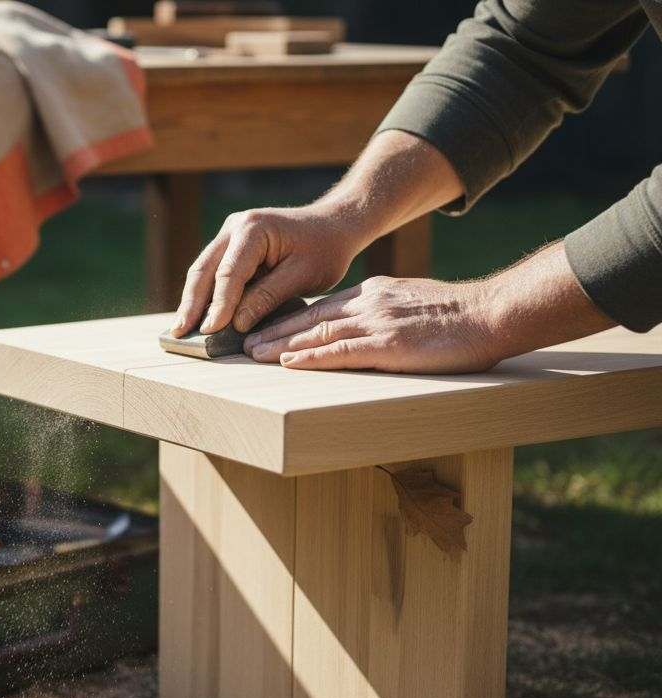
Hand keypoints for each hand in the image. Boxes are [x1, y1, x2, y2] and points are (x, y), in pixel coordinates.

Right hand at [170, 204, 364, 336]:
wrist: (333, 225)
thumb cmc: (324, 249)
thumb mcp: (302, 276)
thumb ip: (267, 297)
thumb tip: (236, 323)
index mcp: (254, 229)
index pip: (229, 273)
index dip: (218, 304)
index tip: (209, 331)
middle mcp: (235, 226)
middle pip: (204, 269)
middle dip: (192, 303)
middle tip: (179, 332)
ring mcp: (229, 233)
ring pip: (203, 270)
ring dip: (193, 300)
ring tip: (181, 328)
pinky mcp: (231, 245)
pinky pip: (213, 271)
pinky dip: (205, 293)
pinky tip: (197, 315)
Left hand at [243, 276, 502, 372]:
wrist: (493, 313)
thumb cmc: (459, 316)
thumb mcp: (412, 303)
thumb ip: (384, 311)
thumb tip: (363, 326)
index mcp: (374, 293)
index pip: (321, 306)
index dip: (289, 319)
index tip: (264, 327)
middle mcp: (369, 304)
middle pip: (310, 318)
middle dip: (274, 330)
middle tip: (244, 343)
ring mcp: (378, 323)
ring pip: (317, 333)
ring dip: (281, 345)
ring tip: (253, 354)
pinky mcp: (390, 345)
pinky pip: (341, 352)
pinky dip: (310, 358)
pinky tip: (288, 363)